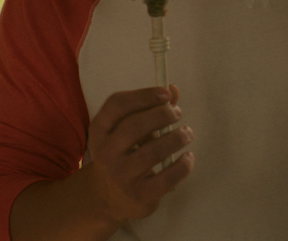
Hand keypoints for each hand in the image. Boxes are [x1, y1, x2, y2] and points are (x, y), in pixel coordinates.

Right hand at [83, 84, 193, 221]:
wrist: (108, 198)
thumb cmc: (124, 155)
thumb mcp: (127, 132)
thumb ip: (150, 109)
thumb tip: (174, 89)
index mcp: (99, 131)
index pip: (116, 105)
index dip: (143, 95)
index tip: (166, 93)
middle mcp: (105, 154)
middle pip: (134, 126)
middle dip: (162, 114)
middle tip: (177, 113)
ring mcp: (121, 176)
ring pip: (153, 152)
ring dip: (177, 137)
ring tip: (187, 133)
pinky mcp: (139, 195)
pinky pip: (167, 178)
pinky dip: (183, 165)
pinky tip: (187, 157)